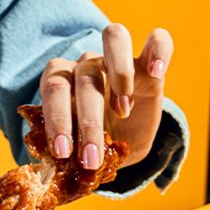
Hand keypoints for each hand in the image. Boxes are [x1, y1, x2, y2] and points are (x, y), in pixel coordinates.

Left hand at [40, 24, 173, 167]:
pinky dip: (159, 50)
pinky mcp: (150, 63)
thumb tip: (50, 172)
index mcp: (62, 81)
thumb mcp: (78, 154)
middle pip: (84, 76)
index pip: (54, 88)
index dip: (56, 119)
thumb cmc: (92, 144)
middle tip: (92, 156)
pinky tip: (157, 72)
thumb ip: (65, 156)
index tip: (62, 152)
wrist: (122, 143)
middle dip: (88, 121)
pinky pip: (158, 41)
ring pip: (114, 37)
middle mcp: (87, 64)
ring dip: (118, 74)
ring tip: (124, 111)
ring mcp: (117, 59)